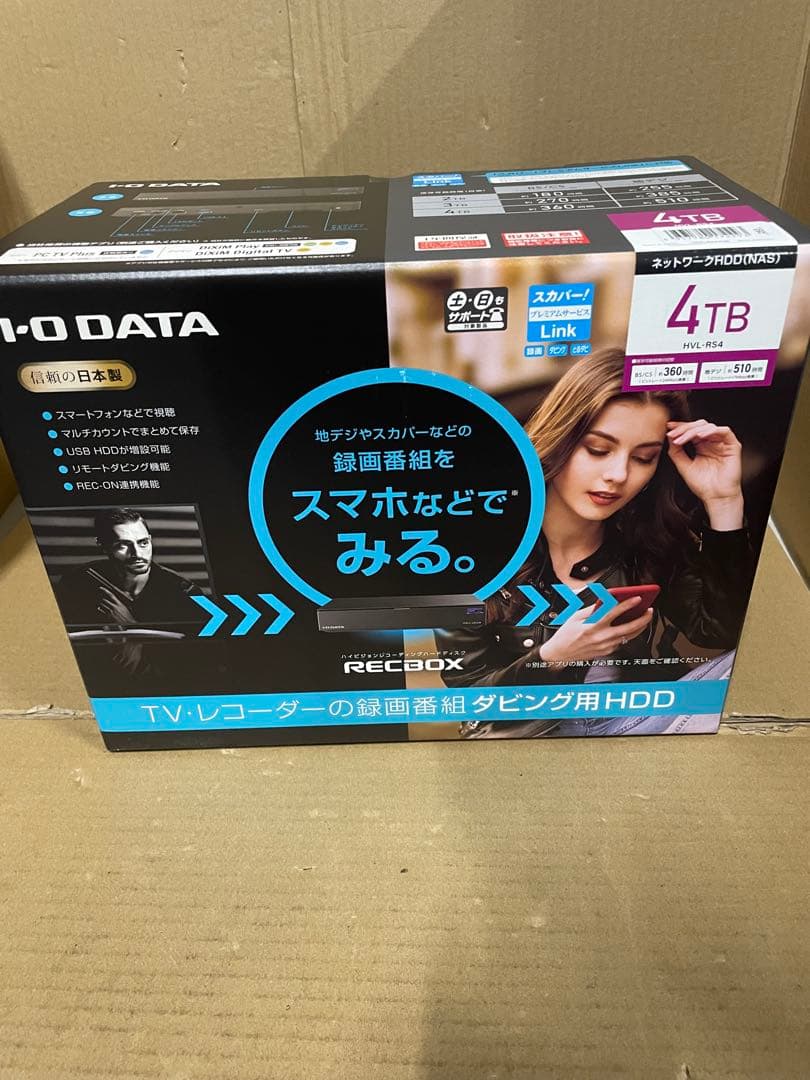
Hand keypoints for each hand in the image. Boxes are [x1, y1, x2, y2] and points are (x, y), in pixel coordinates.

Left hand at [96, 585, 134, 625]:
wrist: (128, 624)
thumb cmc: (128, 616)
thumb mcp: (128, 606)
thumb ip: (126, 598)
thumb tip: (126, 592)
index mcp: (119, 604)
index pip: (111, 595)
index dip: (105, 590)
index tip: (101, 588)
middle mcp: (114, 607)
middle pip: (104, 600)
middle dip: (101, 598)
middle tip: (98, 596)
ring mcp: (111, 612)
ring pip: (102, 605)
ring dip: (100, 603)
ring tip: (99, 602)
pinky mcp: (108, 617)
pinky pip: (101, 611)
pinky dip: (99, 609)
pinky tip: (99, 608)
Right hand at [539, 597, 653, 662]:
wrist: (560, 654)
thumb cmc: (566, 635)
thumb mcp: (576, 617)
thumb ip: (593, 609)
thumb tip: (606, 601)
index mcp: (593, 626)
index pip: (614, 613)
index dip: (627, 605)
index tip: (637, 598)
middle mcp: (601, 638)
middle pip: (628, 628)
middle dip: (642, 619)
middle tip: (649, 611)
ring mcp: (605, 646)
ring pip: (628, 636)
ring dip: (639, 627)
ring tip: (645, 618)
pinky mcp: (607, 652)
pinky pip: (621, 642)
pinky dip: (628, 634)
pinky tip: (631, 628)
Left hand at [666, 419, 742, 504]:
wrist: (716, 497)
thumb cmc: (703, 485)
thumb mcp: (684, 466)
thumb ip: (676, 452)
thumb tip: (670, 436)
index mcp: (701, 446)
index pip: (691, 431)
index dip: (680, 427)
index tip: (668, 427)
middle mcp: (712, 443)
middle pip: (698, 426)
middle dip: (684, 428)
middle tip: (674, 433)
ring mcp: (722, 444)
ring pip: (709, 427)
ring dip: (694, 430)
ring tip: (683, 438)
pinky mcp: (733, 446)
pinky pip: (724, 431)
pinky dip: (711, 431)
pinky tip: (700, 436)